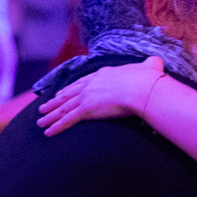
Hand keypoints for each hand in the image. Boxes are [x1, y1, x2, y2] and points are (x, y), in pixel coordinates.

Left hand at [36, 56, 164, 136]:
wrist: (142, 87)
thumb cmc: (147, 79)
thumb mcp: (149, 67)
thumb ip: (150, 65)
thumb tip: (157, 62)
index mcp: (103, 74)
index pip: (82, 82)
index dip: (70, 89)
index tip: (61, 93)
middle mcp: (90, 84)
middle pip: (68, 94)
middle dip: (55, 102)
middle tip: (44, 107)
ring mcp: (86, 96)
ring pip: (63, 108)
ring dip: (50, 116)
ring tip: (40, 121)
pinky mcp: (86, 109)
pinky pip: (67, 120)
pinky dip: (56, 127)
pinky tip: (48, 133)